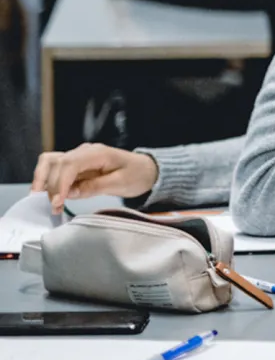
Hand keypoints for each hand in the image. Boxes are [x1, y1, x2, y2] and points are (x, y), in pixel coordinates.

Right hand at [31, 144, 158, 212]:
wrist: (146, 170)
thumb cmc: (136, 174)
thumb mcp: (120, 183)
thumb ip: (94, 187)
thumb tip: (70, 193)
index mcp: (98, 153)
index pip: (70, 164)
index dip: (59, 183)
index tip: (57, 202)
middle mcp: (84, 152)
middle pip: (56, 163)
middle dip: (51, 187)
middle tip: (55, 208)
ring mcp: (78, 157)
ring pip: (50, 162)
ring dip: (44, 182)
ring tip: (47, 202)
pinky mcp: (75, 166)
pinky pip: (55, 169)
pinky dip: (47, 181)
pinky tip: (51, 197)